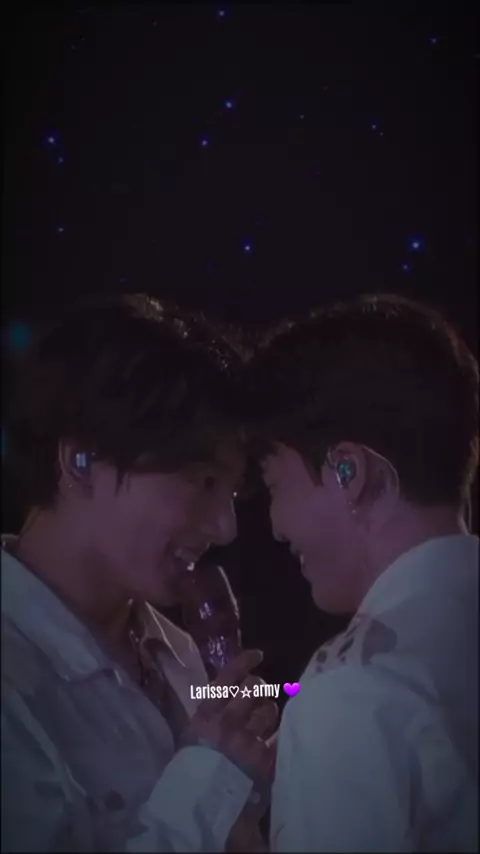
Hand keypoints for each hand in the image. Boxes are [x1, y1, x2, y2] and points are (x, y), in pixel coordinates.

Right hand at [180, 650, 277, 784]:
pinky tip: (275, 740)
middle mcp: (228, 721)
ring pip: (269, 711)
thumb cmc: (190, 773)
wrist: (198, 810)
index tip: (258, 655)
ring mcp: (248, 740)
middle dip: (260, 688)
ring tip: (265, 718)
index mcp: (206, 715)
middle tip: (260, 694)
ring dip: (269, 711)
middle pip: (254, 688)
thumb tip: (223, 696)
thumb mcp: (190, 737)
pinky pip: (278, 738)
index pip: (228, 677)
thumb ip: (207, 716)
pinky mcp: (264, 760)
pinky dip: (278, 737)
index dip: (245, 662)